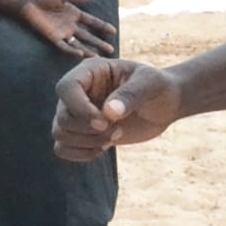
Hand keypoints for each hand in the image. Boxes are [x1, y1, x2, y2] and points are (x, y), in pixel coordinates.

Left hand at [16, 0, 118, 59]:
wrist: (24, 2)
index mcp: (74, 13)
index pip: (92, 21)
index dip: (102, 26)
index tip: (113, 31)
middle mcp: (70, 25)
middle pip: (89, 36)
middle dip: (100, 42)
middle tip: (111, 49)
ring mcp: (62, 32)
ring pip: (79, 44)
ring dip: (89, 50)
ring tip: (99, 56)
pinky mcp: (53, 38)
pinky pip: (65, 46)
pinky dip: (73, 50)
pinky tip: (81, 54)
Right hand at [54, 55, 185, 159]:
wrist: (165, 104)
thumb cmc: (158, 87)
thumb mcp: (150, 84)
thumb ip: (130, 95)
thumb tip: (108, 112)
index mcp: (90, 72)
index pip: (66, 88)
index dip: (80, 108)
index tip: (104, 122)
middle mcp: (79, 92)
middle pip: (62, 117)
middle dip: (89, 131)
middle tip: (118, 130)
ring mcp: (78, 112)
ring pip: (60, 133)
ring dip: (87, 143)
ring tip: (114, 137)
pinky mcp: (82, 132)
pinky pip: (62, 148)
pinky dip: (80, 154)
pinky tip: (104, 148)